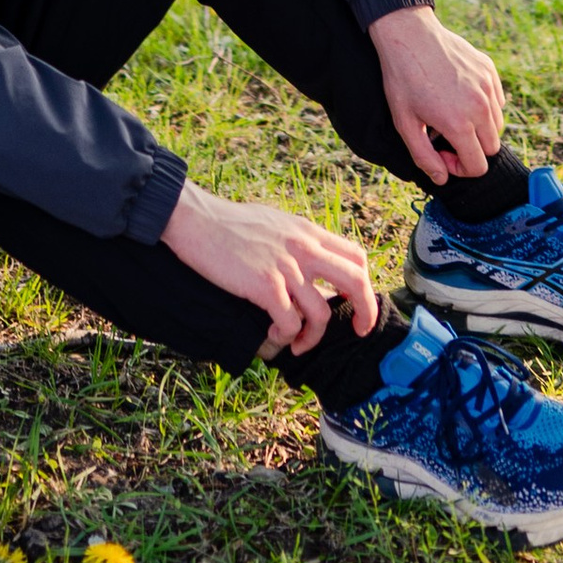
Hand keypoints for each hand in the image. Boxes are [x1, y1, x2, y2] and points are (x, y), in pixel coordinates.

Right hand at [160, 180, 380, 354]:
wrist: (196, 219)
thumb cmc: (228, 222)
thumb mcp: (276, 223)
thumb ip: (297, 242)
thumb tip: (308, 262)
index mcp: (308, 233)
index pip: (356, 256)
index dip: (365, 283)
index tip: (355, 302)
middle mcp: (304, 249)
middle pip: (356, 281)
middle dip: (365, 312)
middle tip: (358, 331)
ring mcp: (286, 268)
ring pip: (321, 313)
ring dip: (313, 337)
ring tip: (296, 343)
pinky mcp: (264, 286)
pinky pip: (289, 323)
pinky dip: (285, 337)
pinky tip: (271, 334)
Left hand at [369, 6, 505, 189]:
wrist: (409, 34)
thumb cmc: (403, 79)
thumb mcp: (405, 123)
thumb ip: (424, 157)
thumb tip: (442, 179)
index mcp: (459, 124)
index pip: (479, 166)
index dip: (460, 168)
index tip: (441, 153)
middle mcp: (480, 106)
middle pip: (491, 148)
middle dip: (471, 150)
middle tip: (445, 136)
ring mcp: (488, 86)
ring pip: (497, 124)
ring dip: (479, 129)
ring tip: (453, 116)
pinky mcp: (489, 70)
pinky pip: (497, 100)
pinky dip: (485, 106)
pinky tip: (461, 97)